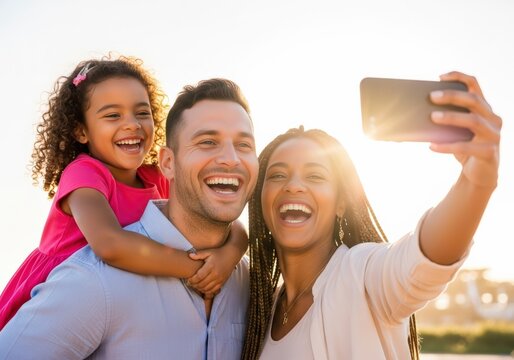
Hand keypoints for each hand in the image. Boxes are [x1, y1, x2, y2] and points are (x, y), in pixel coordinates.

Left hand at [186, 248, 231, 295]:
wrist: (231, 255)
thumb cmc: (218, 253)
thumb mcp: (208, 252)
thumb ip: (198, 254)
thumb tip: (189, 255)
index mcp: (211, 266)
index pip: (199, 277)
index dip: (192, 280)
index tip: (188, 280)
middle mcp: (215, 274)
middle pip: (202, 284)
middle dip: (194, 285)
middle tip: (190, 283)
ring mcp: (220, 279)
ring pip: (207, 288)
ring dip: (199, 288)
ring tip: (195, 285)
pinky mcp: (222, 282)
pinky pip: (213, 290)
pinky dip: (207, 291)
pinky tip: (203, 287)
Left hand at [429, 71, 500, 187]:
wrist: (478, 175)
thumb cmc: (463, 148)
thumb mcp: (453, 132)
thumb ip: (441, 122)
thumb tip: (410, 118)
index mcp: (484, 109)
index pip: (475, 85)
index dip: (459, 77)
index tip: (440, 77)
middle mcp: (493, 119)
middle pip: (474, 100)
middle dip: (452, 96)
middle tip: (432, 96)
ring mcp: (494, 135)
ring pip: (474, 121)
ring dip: (452, 117)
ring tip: (432, 117)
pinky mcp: (490, 152)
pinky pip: (467, 147)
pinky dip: (448, 146)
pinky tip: (432, 146)